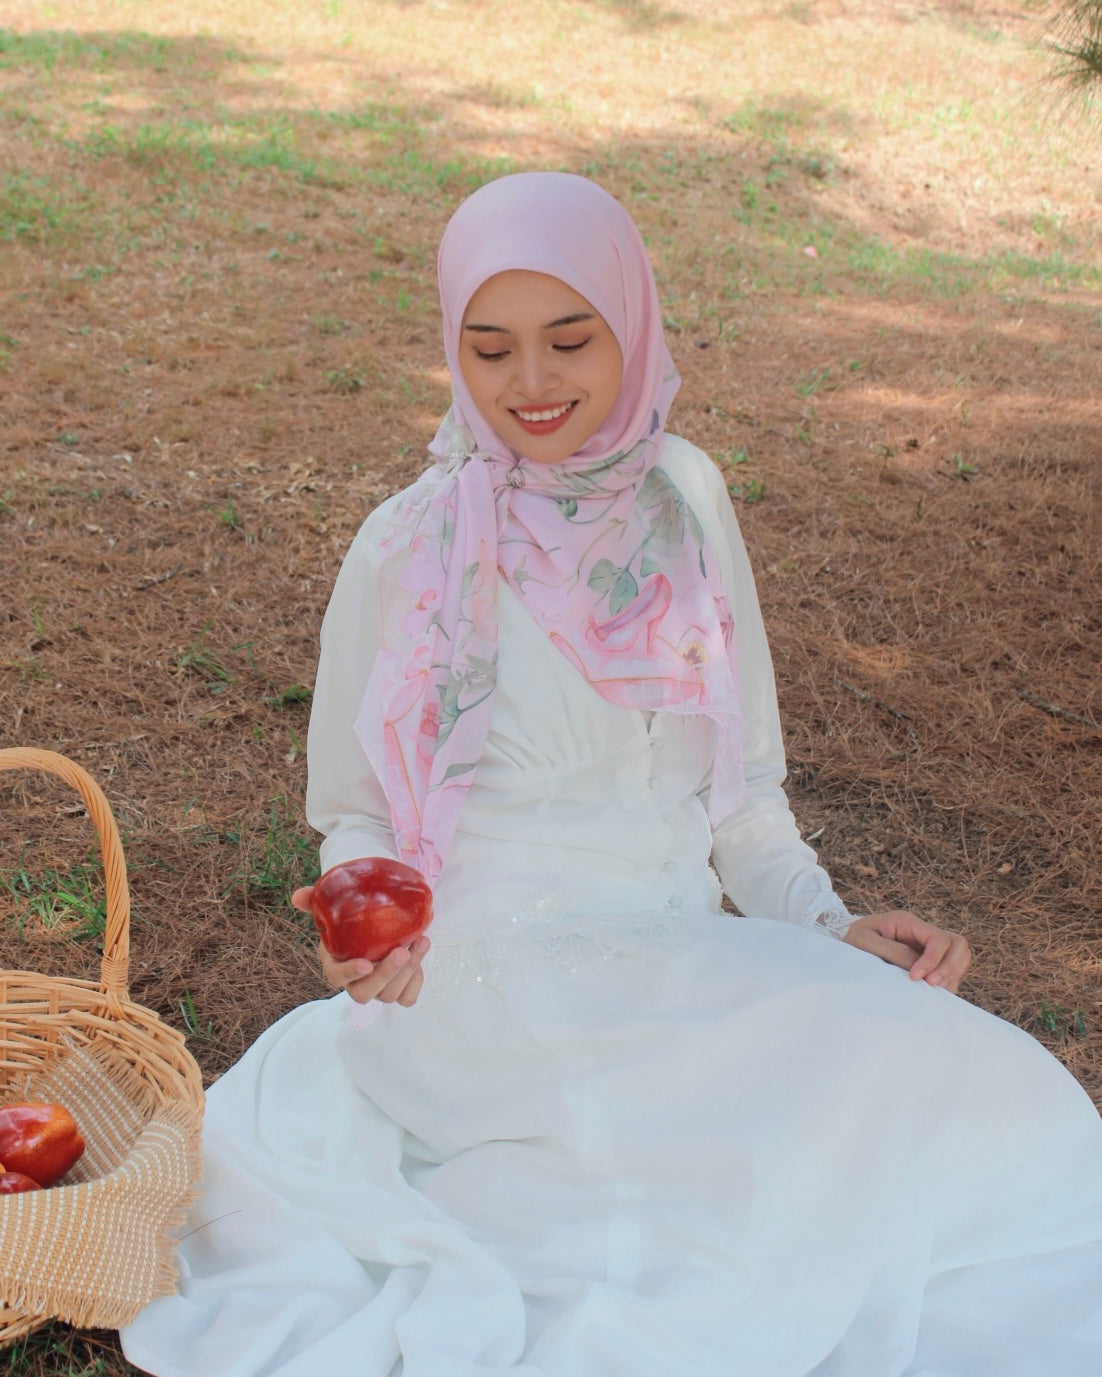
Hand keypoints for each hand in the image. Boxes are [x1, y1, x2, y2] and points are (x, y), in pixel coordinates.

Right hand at [291, 886, 430, 1007]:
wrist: (374, 929)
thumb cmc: (350, 922)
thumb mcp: (332, 910)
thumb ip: (314, 902)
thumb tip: (298, 895)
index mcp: (335, 967)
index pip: (336, 978)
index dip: (350, 974)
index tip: (365, 963)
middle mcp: (356, 983)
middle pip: (366, 993)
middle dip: (386, 974)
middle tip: (401, 950)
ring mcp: (378, 990)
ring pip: (391, 994)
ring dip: (409, 970)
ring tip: (421, 940)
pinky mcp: (399, 990)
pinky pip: (408, 997)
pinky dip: (418, 979)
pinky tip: (421, 952)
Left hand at [842, 910, 970, 992]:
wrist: (843, 954)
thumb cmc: (851, 944)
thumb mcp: (864, 943)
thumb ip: (892, 952)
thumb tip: (919, 969)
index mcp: (907, 923)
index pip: (937, 938)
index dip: (932, 959)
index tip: (914, 978)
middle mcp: (922, 934)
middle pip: (958, 944)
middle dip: (951, 967)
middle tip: (932, 986)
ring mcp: (927, 949)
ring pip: (960, 958)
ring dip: (951, 977)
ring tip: (930, 992)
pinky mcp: (928, 965)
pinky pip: (950, 973)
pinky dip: (946, 985)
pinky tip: (928, 995)